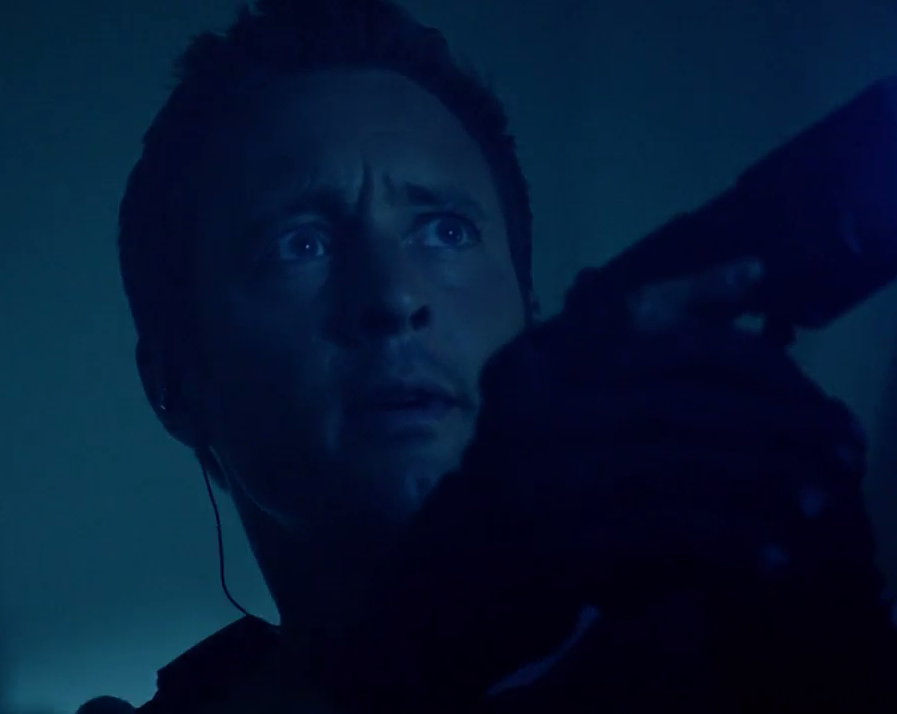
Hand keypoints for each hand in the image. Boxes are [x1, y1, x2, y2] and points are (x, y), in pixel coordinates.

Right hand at [335, 260, 890, 712]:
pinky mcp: (554, 536)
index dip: (712, 310)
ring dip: (764, 478)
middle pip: (679, 392)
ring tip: (819, 494)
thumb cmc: (514, 496)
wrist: (440, 584)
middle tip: (835, 441)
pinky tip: (772, 555)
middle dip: (772, 416)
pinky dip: (729, 540)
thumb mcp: (561, 422)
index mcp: (534, 364)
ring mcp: (540, 468)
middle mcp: (534, 403)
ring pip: (681, 457)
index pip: (634, 318)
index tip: (777, 315)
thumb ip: (624, 372)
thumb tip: (734, 299)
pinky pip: (665, 527)